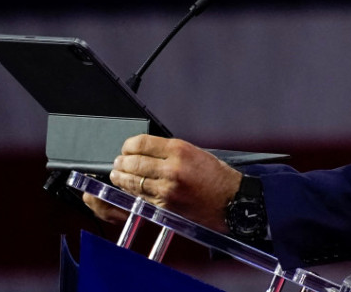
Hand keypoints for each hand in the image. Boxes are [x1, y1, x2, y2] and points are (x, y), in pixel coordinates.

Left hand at [101, 134, 241, 232]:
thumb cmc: (218, 178)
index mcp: (180, 150)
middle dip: (122, 162)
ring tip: (118, 175)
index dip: (128, 145)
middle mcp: (171, 169)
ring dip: (121, 178)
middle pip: (134, 162)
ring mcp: (167, 190)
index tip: (126, 148)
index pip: (142, 143)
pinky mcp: (165, 207)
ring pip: (133, 182)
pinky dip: (131, 193)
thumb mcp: (196, 153)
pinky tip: (129, 190)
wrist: (232, 202)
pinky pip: (141, 198)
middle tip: (118, 162)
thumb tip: (145, 152)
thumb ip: (170, 151)